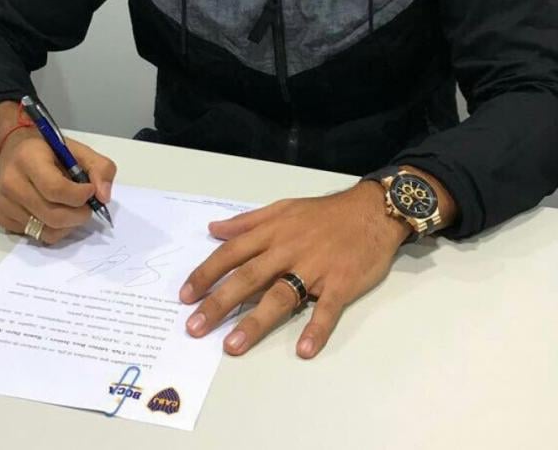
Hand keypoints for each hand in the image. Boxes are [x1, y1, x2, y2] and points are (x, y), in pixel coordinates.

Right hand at [0, 131, 115, 245]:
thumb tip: (104, 197)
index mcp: (29, 159)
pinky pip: (37, 236)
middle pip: (53, 216)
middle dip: (80, 216)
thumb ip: (100, 168)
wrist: (11, 152)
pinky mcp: (4, 219)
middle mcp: (12, 183)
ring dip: (69, 225)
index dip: (80, 195)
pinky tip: (54, 212)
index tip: (90, 190)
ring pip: (47, 231)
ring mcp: (5, 204)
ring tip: (72, 210)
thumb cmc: (47, 150)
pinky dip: (54, 229)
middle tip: (87, 207)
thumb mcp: (77, 149)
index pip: (56, 189)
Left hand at [178, 181, 409, 357]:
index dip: (206, 274)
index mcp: (272, 232)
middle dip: (219, 303)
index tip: (185, 295)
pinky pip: (327, 308)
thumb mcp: (283, 208)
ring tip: (233, 346)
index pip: (232, 253)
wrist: (372, 211)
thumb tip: (214, 229)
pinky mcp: (341, 283)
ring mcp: (315, 267)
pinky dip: (316, 328)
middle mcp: (288, 250)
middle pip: (248, 277)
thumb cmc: (325, 213)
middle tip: (195, 327)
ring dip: (256, 322)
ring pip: (280, 295)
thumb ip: (248, 221)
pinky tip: (304, 349)